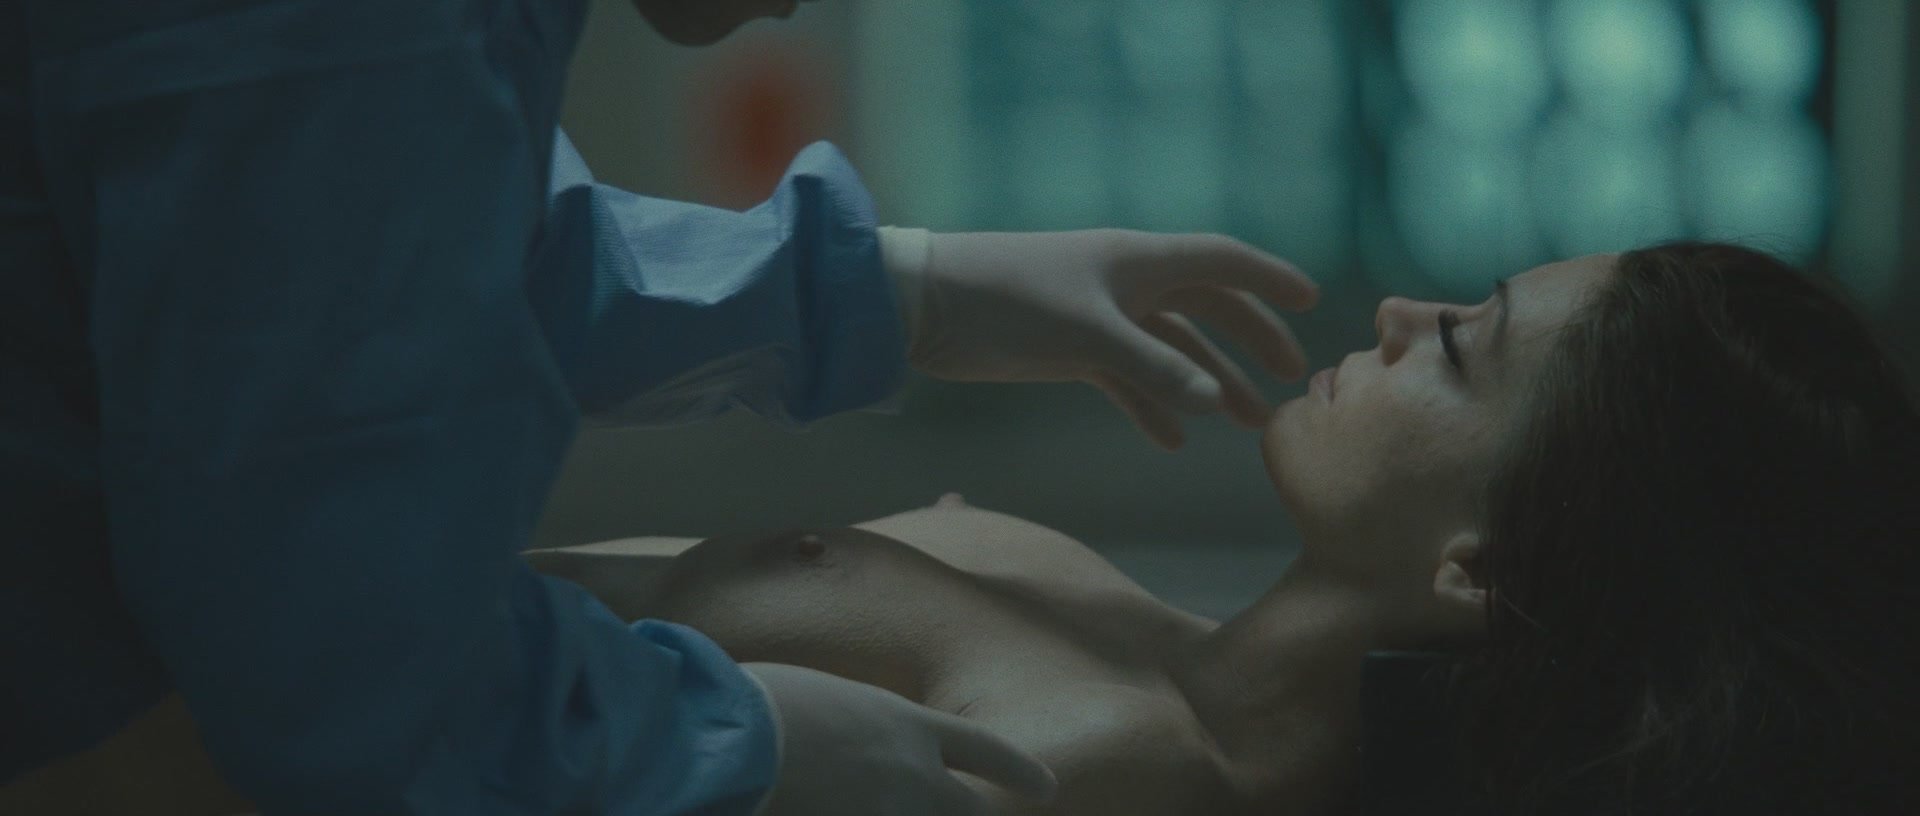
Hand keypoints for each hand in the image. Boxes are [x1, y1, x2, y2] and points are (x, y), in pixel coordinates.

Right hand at [744, 663, 1056, 815]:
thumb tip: (837, 746)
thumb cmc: (759, 705)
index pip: (984, 748)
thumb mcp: (818, 701)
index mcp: (906, 724)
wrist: (734, 738)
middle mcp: (912, 775)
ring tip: (872, 800)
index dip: (1018, 769)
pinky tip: (835, 813)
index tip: (1048, 787)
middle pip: (971, 811)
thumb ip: (847, 728)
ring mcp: (891, 815)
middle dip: (974, 815)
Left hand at [898, 229, 1317, 449]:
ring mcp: (1100, 317)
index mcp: (1137, 259)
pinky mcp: (1070, 350)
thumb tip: (1213, 400)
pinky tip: (1171, 438)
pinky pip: (1127, 377)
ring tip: (1245, 423)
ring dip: (1206, 383)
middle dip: (1250, 340)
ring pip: (1170, 349)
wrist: (926, 306)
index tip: (1312, 303)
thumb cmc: (1008, 299)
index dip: (1269, 278)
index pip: (1222, 260)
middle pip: (1206, 307)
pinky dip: (1151, 405)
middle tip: (1289, 382)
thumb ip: (1153, 367)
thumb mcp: (1087, 333)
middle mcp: (1126, 283)